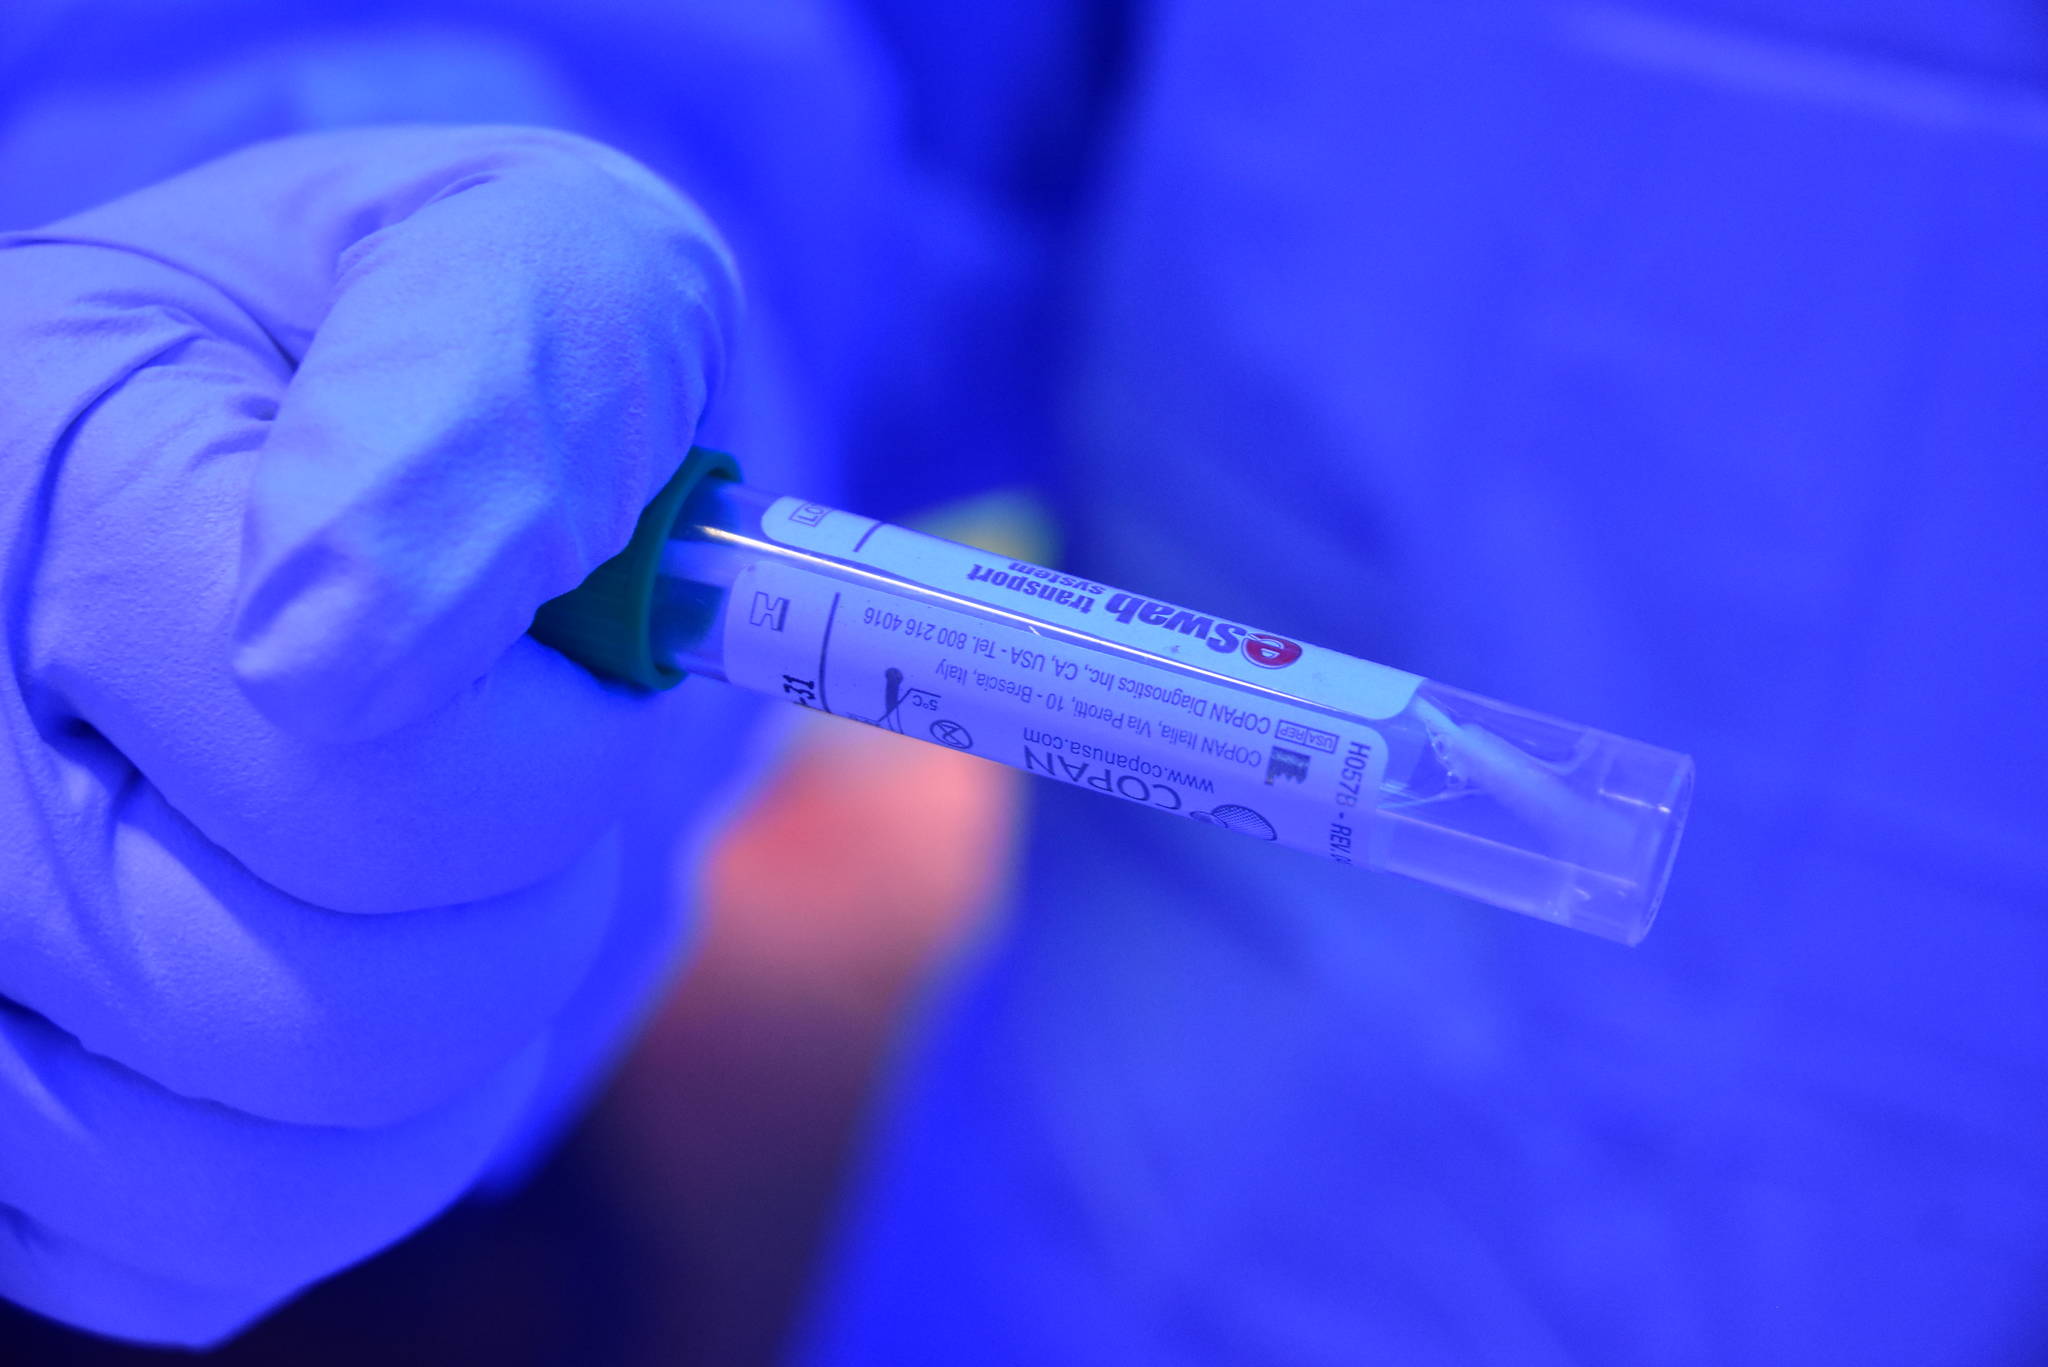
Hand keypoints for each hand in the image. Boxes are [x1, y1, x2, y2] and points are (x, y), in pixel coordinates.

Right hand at [0, 126, 738, 1344]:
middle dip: (515, 895)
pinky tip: (361, 974)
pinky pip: (197, 1243)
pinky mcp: (3, 1101)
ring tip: (438, 866)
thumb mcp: (528, 260)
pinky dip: (354, 1151)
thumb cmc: (448, 358)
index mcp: (33, 456)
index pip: (320, 730)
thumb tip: (353, 641)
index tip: (571, 658)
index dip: (543, 745)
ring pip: (236, 1153)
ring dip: (445, 1029)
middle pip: (293, 989)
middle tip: (518, 763)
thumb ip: (492, 381)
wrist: (344, 451)